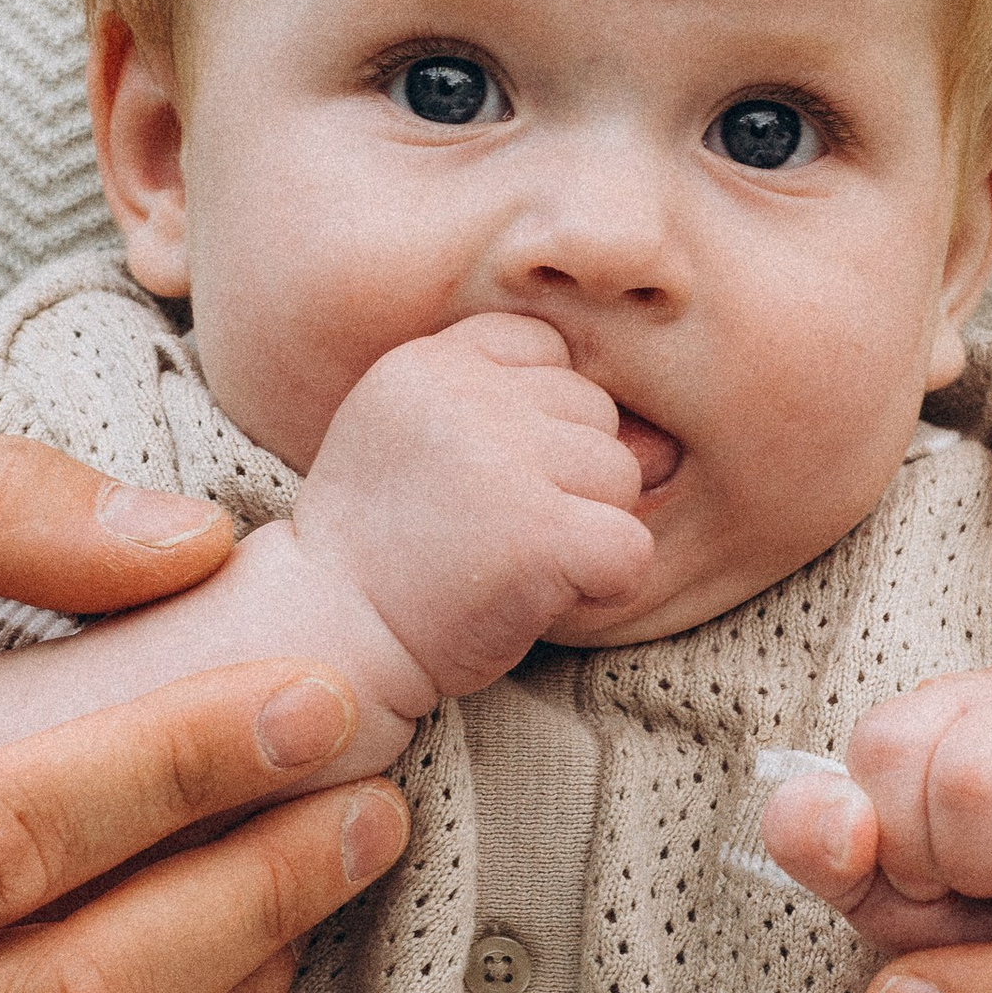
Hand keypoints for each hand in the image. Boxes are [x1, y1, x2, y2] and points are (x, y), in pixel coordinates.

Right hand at [296, 312, 654, 697]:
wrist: (329, 641)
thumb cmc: (388, 551)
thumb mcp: (426, 448)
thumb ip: (522, 415)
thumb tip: (663, 441)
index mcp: (428, 362)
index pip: (547, 351)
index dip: (536, 422)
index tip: (480, 478)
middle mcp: (464, 394)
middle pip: (593, 412)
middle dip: (565, 477)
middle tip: (489, 531)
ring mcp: (502, 460)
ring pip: (621, 475)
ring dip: (583, 529)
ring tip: (507, 562)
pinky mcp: (539, 534)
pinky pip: (632, 547)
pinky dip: (607, 585)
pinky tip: (542, 597)